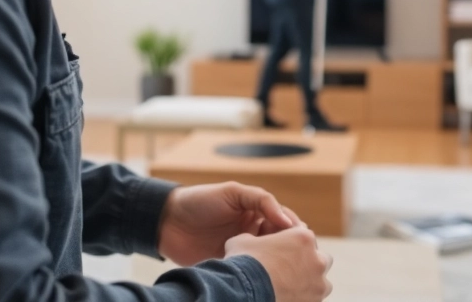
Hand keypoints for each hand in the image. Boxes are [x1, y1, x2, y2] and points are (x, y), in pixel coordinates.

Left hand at [158, 182, 298, 266]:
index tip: (304, 239)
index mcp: (256, 212)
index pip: (285, 222)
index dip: (296, 230)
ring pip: (268, 259)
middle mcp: (253, 232)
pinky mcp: (231, 266)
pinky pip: (250, 272)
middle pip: (280, 243)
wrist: (167, 222)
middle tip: (298, 258)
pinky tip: (267, 278)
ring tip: (285, 269)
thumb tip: (287, 220)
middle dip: (290, 249)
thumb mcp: (232, 192)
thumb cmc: (199, 200)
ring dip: (277, 264)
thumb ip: (261, 200)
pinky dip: (260, 275)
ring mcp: (243, 250)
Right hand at [226, 225, 332, 301]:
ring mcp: (319, 284)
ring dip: (309, 284)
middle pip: (319, 258)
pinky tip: (286, 298)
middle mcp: (317, 259)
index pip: (304, 235)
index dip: (292, 243)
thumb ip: (255, 237)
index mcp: (303, 237)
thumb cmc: (244, 264)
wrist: (243, 293)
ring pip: (320, 282)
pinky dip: (303, 299)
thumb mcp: (243, 240)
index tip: (280, 251)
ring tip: (287, 289)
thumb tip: (252, 240)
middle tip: (287, 270)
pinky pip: (313, 300)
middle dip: (307, 263)